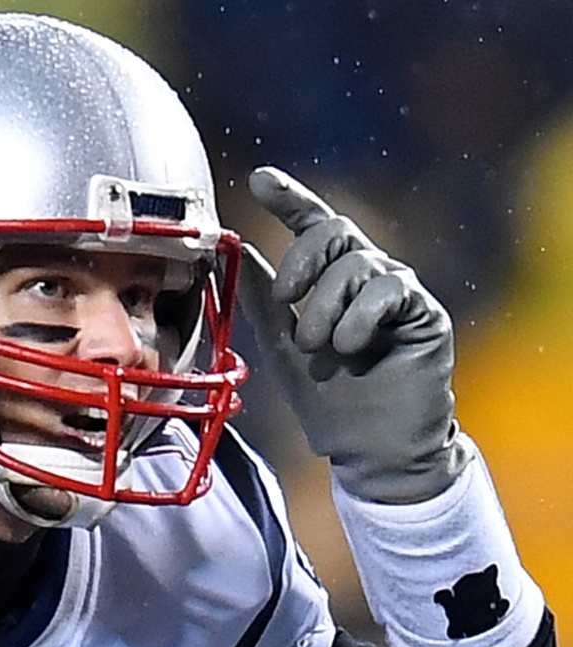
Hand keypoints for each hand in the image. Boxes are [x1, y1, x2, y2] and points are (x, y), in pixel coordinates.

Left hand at [239, 166, 469, 502]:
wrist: (371, 451)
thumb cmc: (330, 401)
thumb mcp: (280, 346)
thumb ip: (261, 299)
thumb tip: (234, 249)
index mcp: (333, 280)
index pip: (313, 225)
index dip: (289, 198)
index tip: (259, 180)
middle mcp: (369, 277)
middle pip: (334, 230)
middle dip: (301, 261)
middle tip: (287, 303)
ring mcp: (400, 293)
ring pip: (356, 263)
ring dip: (325, 308)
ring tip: (320, 349)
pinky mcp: (426, 315)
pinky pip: (389, 290)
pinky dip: (358, 319)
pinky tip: (351, 349)